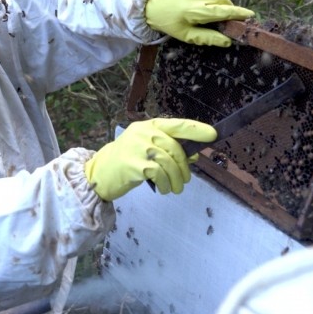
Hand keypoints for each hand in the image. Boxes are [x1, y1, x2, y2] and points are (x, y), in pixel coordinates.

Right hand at [84, 118, 216, 200]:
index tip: (213, 135)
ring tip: (174, 188)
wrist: (99, 173)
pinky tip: (163, 189)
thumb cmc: (126, 162)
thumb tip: (194, 156)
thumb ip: (168, 150)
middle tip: (185, 180)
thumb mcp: (147, 151)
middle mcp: (143, 132)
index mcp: (149, 125)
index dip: (197, 129)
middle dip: (184, 167)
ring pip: (169, 162)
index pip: (177, 124)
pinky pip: (159, 173)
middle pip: (175, 147)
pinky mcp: (133, 163)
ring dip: (176, 179)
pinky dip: (165, 184)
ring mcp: (137, 146)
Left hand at [146, 0, 253, 46]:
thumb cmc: (170, 22)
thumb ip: (208, 37)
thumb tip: (227, 42)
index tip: (250, 15)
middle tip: (221, 16)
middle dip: (226, 8)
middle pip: (223, 0)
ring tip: (203, 6)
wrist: (151, 4)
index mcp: (196, 11)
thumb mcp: (187, 35)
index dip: (238, 13)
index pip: (223, 11)